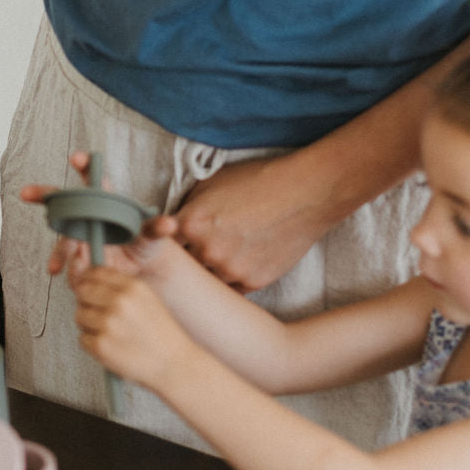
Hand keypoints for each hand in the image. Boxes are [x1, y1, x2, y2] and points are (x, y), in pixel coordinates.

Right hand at [21, 151, 176, 282]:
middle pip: (61, 199)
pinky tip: (58, 271)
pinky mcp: (75, 254)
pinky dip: (61, 264)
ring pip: (61, 234)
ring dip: (55, 247)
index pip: (92, 178)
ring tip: (54, 264)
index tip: (76, 158)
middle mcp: (87, 214)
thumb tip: (170, 225)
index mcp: (105, 200)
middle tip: (26, 193)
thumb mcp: (152, 236)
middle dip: (43, 195)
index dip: (83, 166)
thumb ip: (157, 228)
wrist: (138, 269)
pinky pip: (64, 258)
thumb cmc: (144, 243)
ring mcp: (78, 233)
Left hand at [73, 266, 198, 391]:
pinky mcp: (101, 345)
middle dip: (86, 302)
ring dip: (88, 324)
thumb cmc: (161, 335)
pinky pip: (82, 339)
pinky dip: (92, 344)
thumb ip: (121, 288)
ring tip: (108, 333)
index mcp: (133, 287)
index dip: (88, 280)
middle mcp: (120, 302)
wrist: (174, 364)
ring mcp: (109, 324)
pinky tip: (110, 346)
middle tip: (96, 313)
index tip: (88, 288)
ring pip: (80, 315)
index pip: (95, 273)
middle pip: (82, 292)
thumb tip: (89, 281)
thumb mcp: (148, 300)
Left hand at [175, 151, 335, 292]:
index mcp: (190, 222)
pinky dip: (233, 279)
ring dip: (211, 272)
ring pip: (207, 281)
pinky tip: (242, 263)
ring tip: (225, 256)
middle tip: (200, 252)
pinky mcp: (252, 282)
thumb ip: (188, 207)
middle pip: (184, 267)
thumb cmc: (259, 180)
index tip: (173, 247)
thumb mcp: (213, 182)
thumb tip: (172, 224)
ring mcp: (229, 270)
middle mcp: (206, 250)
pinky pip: (232, 289)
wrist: (305, 192)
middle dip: (189, 260)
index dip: (168, 246)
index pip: (164, 246)